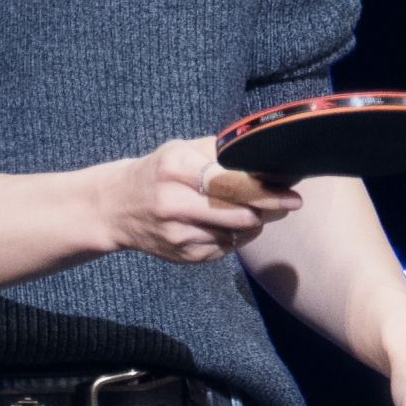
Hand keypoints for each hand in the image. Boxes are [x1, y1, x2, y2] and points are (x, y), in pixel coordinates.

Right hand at [99, 138, 302, 263]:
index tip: (290, 194)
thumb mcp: (180, 150)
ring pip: (236, 234)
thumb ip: (220, 151)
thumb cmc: (157, 172)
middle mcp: (174, 202)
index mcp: (175, 167)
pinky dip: (235, 236)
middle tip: (286, 204)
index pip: (230, 182)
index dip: (264, 191)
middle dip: (268, 209)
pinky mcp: (182, 255)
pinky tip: (228, 224)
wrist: (115, 207)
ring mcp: (178, 233)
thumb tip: (266, 158)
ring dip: (254, 223)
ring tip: (254, 210)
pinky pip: (225, 249)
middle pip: (238, 213)